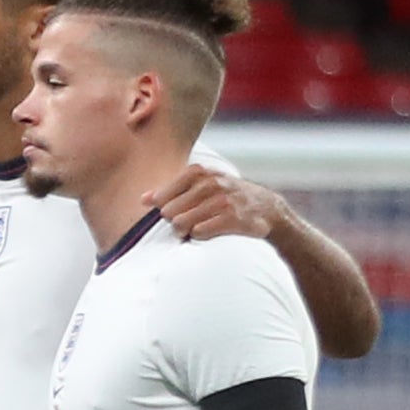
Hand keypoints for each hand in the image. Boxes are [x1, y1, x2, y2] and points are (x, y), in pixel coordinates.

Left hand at [147, 163, 288, 244]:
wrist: (266, 209)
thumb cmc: (225, 198)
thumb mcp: (201, 186)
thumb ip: (171, 190)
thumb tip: (143, 199)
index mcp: (199, 173)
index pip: (163, 196)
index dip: (165, 208)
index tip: (176, 211)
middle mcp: (210, 183)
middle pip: (168, 213)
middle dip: (175, 222)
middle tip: (189, 223)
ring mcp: (222, 201)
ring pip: (180, 224)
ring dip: (186, 232)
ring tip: (197, 229)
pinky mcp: (232, 219)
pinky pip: (198, 233)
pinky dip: (200, 236)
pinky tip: (209, 233)